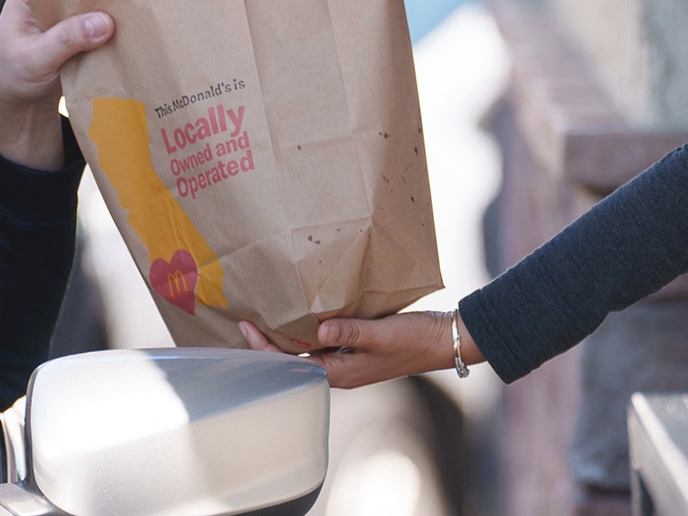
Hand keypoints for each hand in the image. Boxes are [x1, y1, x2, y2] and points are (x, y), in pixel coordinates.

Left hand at [0, 0, 112, 169]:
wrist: (17, 99)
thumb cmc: (13, 77)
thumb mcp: (35, 60)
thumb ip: (66, 40)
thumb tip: (105, 22)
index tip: (93, 12)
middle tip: (110, 26)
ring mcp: (63, 7)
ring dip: (107, 14)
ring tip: (111, 37)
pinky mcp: (77, 23)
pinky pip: (100, 14)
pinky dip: (108, 28)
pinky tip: (111, 45)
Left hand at [238, 311, 484, 388]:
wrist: (441, 341)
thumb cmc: (413, 340)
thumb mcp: (380, 334)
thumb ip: (348, 331)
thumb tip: (317, 331)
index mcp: (341, 372)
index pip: (292, 363)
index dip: (266, 348)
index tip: (247, 327)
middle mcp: (340, 370)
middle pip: (294, 360)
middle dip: (269, 344)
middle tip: (246, 321)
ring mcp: (348, 361)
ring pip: (308, 351)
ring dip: (287, 336)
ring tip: (267, 317)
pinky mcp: (356, 349)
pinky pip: (324, 343)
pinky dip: (307, 330)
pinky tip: (302, 314)